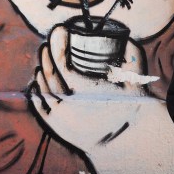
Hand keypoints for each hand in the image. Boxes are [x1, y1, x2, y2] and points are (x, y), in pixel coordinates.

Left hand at [28, 26, 149, 154]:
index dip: (58, 44)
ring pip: (43, 88)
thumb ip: (133, 59)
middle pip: (49, 73)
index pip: (63, 64)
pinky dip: (37, 89)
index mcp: (87, 93)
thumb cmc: (130, 109)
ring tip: (45, 55)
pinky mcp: (57, 127)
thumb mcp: (135, 83)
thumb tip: (127, 37)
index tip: (59, 29)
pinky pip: (39, 105)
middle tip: (52, 39)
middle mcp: (70, 106)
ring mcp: (61, 118)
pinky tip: (38, 79)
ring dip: (42, 69)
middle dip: (48, 53)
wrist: (124, 143)